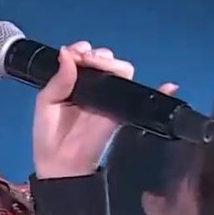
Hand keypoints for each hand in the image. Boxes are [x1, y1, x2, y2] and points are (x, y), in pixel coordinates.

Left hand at [31, 41, 167, 178]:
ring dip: (113, 64)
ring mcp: (108, 99)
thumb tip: (67, 52)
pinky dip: (158, 90)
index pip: (85, 58)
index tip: (78, 52)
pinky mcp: (120, 113)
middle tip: (87, 59)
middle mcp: (93, 87)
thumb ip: (60, 78)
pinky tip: (166, 85)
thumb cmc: (49, 134)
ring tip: (101, 65)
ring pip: (122, 73)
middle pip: (106, 61)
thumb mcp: (47, 101)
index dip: (83, 50)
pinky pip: (139, 97)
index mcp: (74, 82)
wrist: (60, 164)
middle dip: (99, 55)